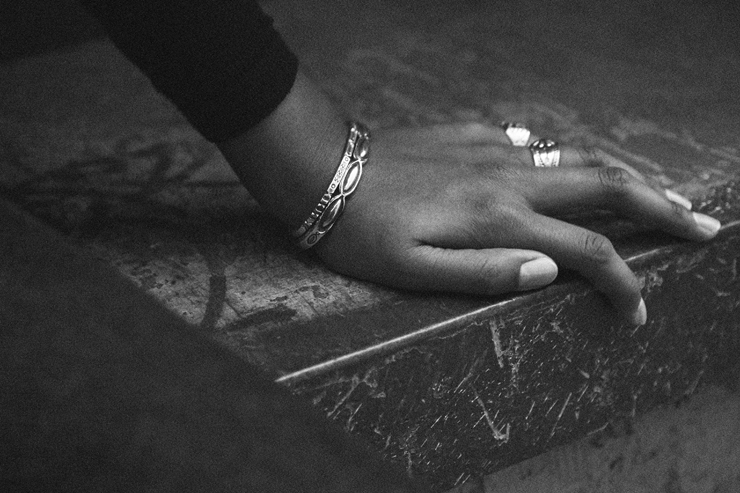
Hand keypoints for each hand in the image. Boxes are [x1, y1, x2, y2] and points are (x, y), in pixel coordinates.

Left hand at [315, 123, 719, 323]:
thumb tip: (549, 273)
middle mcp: (508, 178)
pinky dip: (567, 159)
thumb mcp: (412, 269)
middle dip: (661, 210)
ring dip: (627, 179)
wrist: (326, 168)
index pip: (586, 252)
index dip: (622, 284)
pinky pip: (536, 144)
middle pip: (605, 189)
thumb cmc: (363, 231)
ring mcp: (494, 150)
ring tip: (660, 197)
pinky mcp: (475, 133)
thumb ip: (483, 272)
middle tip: (701, 226)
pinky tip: (571, 168)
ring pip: (579, 159)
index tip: (636, 312)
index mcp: (498, 219)